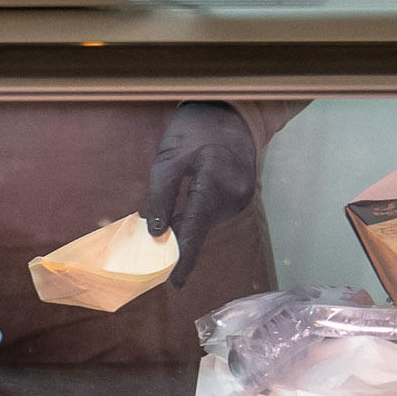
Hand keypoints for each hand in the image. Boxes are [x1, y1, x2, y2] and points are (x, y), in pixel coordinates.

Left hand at [146, 102, 261, 262]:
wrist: (230, 112)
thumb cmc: (195, 130)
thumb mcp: (169, 158)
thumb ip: (160, 196)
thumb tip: (154, 232)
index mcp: (216, 184)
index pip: (196, 229)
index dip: (184, 257)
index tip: (175, 282)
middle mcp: (235, 196)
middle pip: (201, 228)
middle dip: (179, 241)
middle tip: (155, 254)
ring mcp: (242, 197)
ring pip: (207, 222)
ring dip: (187, 225)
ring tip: (168, 219)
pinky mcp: (242, 196)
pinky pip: (215, 213)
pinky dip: (198, 215)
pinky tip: (186, 206)